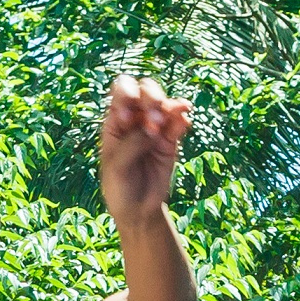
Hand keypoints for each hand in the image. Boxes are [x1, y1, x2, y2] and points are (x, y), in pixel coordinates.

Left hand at [99, 74, 192, 231]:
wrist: (139, 211)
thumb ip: (132, 143)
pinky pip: (179, 120)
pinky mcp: (170, 139)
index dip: (127, 95)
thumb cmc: (119, 188)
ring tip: (163, 125)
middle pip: (145, 90)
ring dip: (167, 106)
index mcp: (115, 121)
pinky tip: (184, 122)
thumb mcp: (117, 166)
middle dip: (151, 98)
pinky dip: (182, 116)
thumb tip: (156, 126)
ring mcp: (154, 127)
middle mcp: (135, 119)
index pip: (121, 90)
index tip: (126, 119)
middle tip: (153, 122)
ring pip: (164, 101)